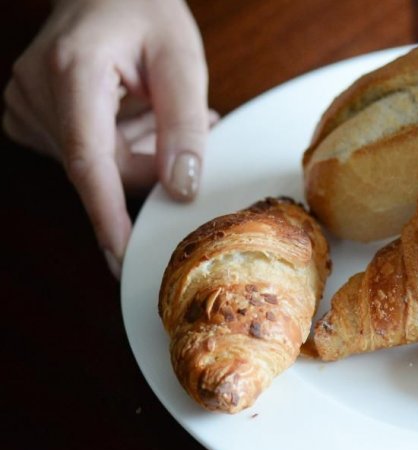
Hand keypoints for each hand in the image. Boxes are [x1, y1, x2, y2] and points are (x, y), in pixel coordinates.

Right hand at [2, 0, 213, 277]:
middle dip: (154, 164)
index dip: (109, 216)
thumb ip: (183, 125)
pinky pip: (83, 157)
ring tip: (159, 106)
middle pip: (101, 170)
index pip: (89, 162)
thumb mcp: (181, 59)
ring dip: (140, 151)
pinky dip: (118, 146)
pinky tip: (133, 111)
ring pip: (95, 168)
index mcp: (71, 72)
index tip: (124, 258)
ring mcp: (24, 106)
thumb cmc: (143, 11)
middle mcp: (35, 92)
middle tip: (195, 124)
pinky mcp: (28, 118)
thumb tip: (182, 189)